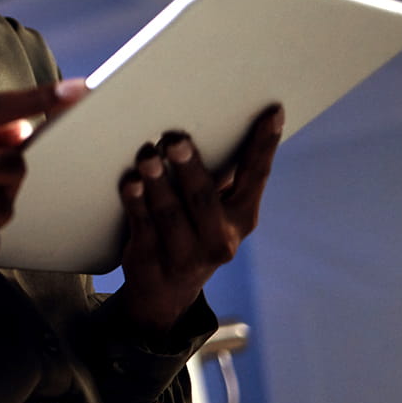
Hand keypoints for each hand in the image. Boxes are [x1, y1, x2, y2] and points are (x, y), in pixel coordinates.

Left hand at [118, 104, 283, 332]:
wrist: (164, 292)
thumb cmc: (191, 228)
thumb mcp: (213, 208)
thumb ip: (216, 174)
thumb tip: (206, 116)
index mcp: (242, 217)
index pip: (256, 176)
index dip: (265, 144)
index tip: (272, 111)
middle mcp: (220, 238)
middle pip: (204, 198)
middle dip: (189, 166)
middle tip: (175, 139)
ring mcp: (186, 254)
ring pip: (170, 214)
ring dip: (157, 182)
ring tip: (146, 155)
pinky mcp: (152, 260)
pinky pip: (143, 227)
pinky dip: (135, 203)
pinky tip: (129, 182)